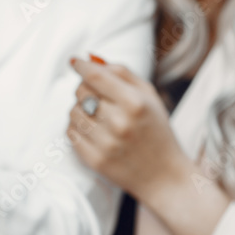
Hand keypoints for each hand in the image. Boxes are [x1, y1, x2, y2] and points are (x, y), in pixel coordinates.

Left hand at [66, 58, 192, 208]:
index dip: (81, 66)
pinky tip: (93, 131)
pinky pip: (70, 133)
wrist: (164, 176)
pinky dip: (77, 128)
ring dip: (80, 109)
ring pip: (72, 112)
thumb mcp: (149, 96)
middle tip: (98, 97)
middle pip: (81, 92)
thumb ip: (122, 72)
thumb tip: (89, 58)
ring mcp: (105, 143)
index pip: (96, 76)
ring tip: (97, 116)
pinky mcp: (95, 160)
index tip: (74, 62)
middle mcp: (119, 123)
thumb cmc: (157, 131)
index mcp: (135, 103)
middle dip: (85, 89)